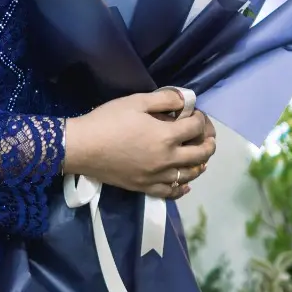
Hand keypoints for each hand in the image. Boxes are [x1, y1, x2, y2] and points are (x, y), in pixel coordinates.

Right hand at [61, 88, 216, 198]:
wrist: (83, 148)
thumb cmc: (107, 120)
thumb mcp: (135, 101)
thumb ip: (164, 99)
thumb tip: (185, 99)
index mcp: (167, 136)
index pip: (196, 127)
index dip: (201, 118)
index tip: (195, 114)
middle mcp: (168, 159)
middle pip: (200, 154)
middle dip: (208, 143)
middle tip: (207, 136)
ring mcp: (158, 176)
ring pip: (190, 174)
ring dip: (200, 165)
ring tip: (199, 157)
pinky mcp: (146, 187)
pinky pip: (172, 192)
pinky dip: (183, 188)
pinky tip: (185, 183)